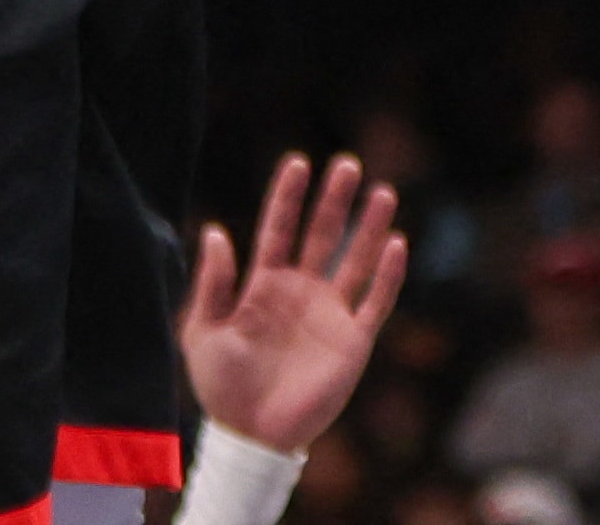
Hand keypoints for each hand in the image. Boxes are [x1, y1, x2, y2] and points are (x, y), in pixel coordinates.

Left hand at [177, 152, 404, 451]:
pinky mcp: (353, 342)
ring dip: (369, 227)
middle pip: (321, 235)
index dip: (288, 197)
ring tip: (382, 192)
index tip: (298, 161)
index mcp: (263, 285)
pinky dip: (388, 275)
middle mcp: (300, 292)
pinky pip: (376, 303)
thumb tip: (215, 230)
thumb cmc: (221, 388)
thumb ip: (212, 284)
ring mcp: (329, 315)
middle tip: (347, 163)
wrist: (251, 438)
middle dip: (334, 200)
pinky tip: (397, 244)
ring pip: (355, 261)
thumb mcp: (203, 332)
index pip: (278, 229)